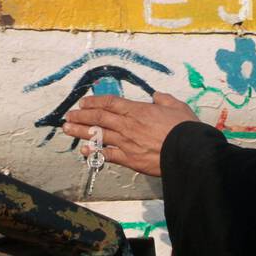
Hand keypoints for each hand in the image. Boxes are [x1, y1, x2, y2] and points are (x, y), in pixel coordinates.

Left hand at [61, 93, 197, 176]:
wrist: (187, 151)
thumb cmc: (184, 128)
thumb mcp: (176, 106)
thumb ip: (164, 99)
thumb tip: (157, 96)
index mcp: (137, 110)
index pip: (110, 103)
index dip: (95, 101)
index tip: (83, 102)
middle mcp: (127, 125)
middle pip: (99, 118)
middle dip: (81, 116)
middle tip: (68, 115)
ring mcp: (126, 143)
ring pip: (98, 135)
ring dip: (81, 131)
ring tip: (68, 129)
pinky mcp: (129, 159)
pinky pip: (107, 154)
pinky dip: (94, 152)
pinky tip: (84, 151)